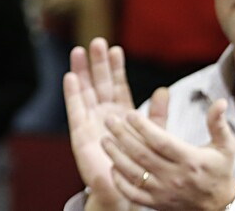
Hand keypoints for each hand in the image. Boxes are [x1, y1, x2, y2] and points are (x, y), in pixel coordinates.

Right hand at [64, 38, 155, 210]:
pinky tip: (70, 76)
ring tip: (80, 51)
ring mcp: (90, 123)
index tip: (117, 49)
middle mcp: (104, 115)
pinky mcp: (80, 134)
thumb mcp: (153, 138)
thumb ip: (157, 115)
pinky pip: (75, 110)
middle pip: (99, 84)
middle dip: (98, 63)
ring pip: (85, 91)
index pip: (117, 86)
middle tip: (97, 42)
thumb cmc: (138, 167)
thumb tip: (163, 90)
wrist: (125, 193)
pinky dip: (72, 93)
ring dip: (82, 72)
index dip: (116, 68)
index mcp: (121, 115)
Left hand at [102, 92, 234, 210]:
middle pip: (143, 155)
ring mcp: (164, 192)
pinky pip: (133, 193)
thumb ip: (219, 123)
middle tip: (109, 120)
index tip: (129, 113)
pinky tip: (112, 166)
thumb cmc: (219, 171)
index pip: (162, 142)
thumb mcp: (225, 147)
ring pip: (134, 173)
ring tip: (104, 139)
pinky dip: (120, 181)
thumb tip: (221, 101)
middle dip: (122, 136)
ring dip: (116, 155)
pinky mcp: (157, 203)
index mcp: (191, 160)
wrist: (220, 206)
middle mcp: (176, 177)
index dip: (144, 127)